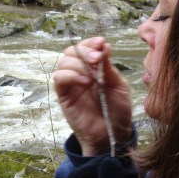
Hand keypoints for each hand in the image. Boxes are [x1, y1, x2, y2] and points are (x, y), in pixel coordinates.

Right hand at [53, 37, 131, 155]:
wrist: (113, 135)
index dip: (90, 42)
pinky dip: (71, 75)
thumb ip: (110, 68)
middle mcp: (80, 74)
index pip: (85, 48)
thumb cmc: (118, 111)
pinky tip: (85, 81)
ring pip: (63, 62)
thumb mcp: (119, 86)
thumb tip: (105, 46)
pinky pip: (59, 79)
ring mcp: (71, 85)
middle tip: (97, 58)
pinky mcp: (64, 96)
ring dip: (78, 63)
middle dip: (84, 51)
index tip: (101, 43)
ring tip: (94, 74)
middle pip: (71, 51)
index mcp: (94, 69)